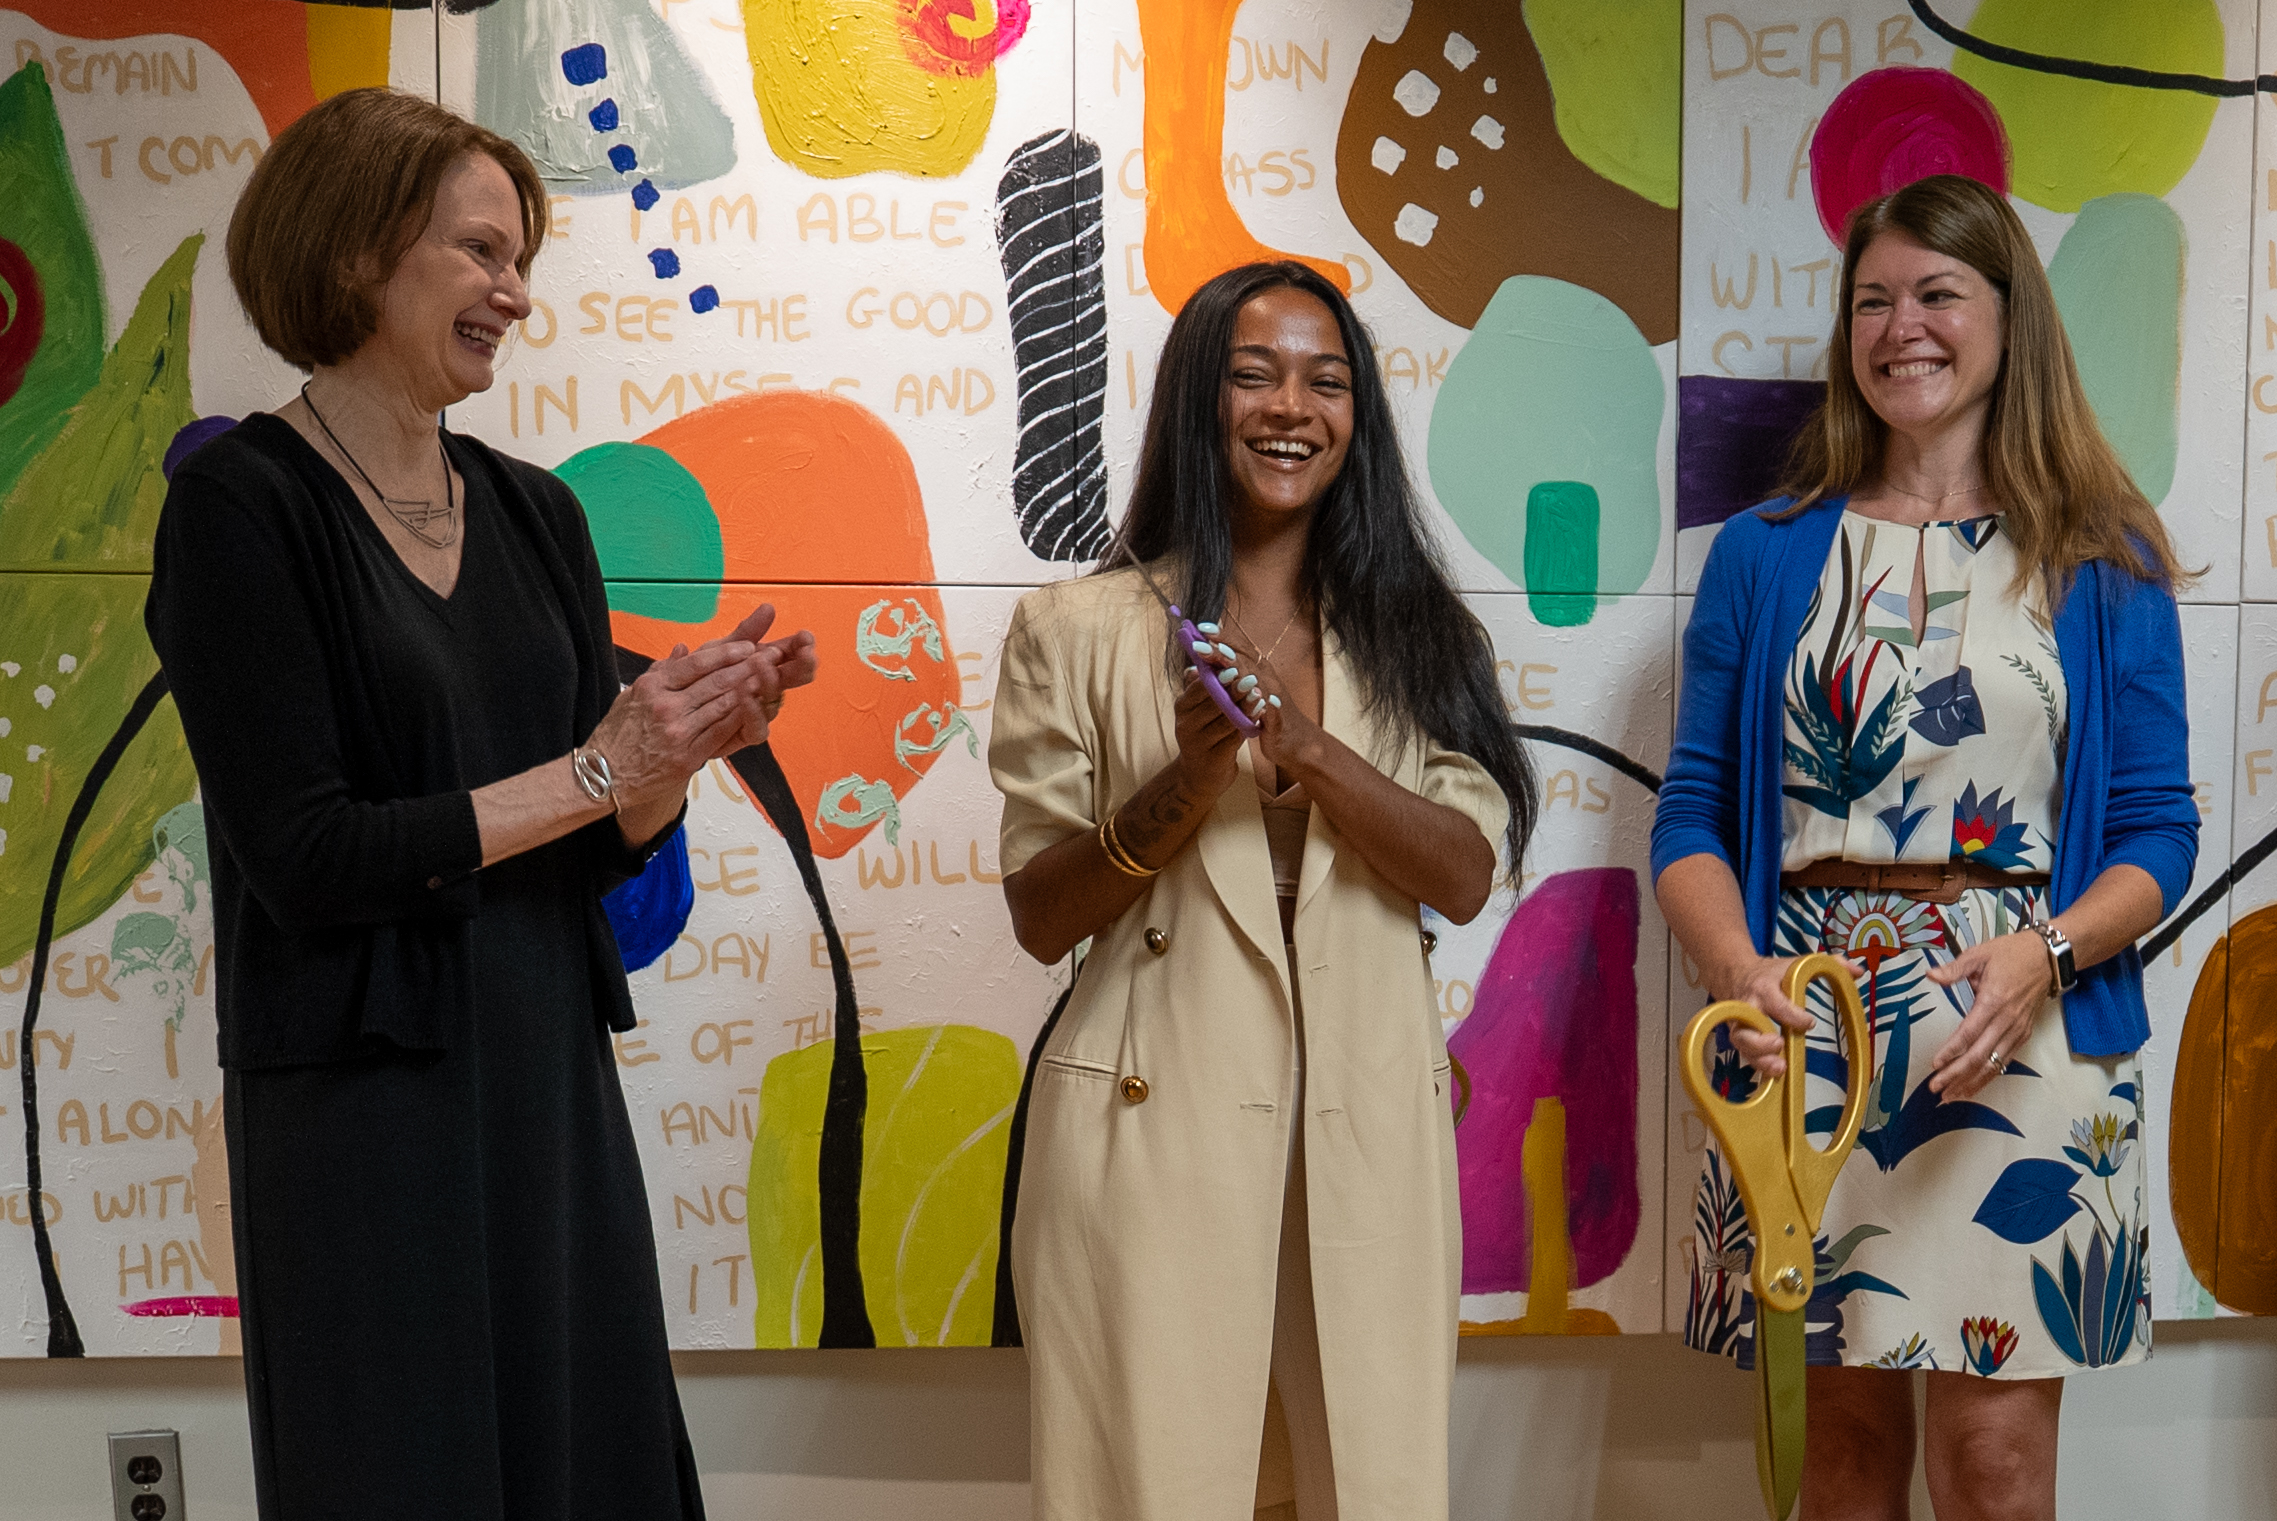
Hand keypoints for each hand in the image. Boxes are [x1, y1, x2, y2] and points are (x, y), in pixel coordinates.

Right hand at [587, 638, 772, 810]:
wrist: (605, 774)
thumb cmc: (619, 733)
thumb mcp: (632, 694)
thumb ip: (661, 671)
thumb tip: (684, 649)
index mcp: (652, 686)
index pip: (696, 664)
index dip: (726, 654)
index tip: (749, 646)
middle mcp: (665, 706)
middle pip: (715, 682)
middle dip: (748, 667)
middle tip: (772, 656)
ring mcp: (678, 732)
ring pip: (722, 706)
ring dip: (751, 690)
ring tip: (772, 677)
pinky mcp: (687, 756)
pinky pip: (721, 733)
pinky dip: (741, 719)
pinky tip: (757, 708)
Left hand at [699, 604, 817, 755]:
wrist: (667, 715)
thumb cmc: (693, 681)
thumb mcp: (718, 650)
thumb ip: (745, 632)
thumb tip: (769, 608)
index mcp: (763, 667)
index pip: (791, 655)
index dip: (801, 647)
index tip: (805, 637)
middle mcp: (765, 690)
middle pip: (793, 679)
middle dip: (801, 665)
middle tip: (805, 653)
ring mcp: (757, 713)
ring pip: (775, 701)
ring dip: (772, 682)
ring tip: (764, 664)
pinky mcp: (743, 735)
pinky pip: (756, 728)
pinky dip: (753, 711)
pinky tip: (747, 694)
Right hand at [1174, 626, 1250, 800]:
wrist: (1202, 776)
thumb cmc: (1205, 734)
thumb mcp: (1199, 710)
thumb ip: (1201, 687)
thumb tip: (1199, 662)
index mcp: (1182, 706)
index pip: (1199, 684)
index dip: (1216, 673)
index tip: (1233, 663)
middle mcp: (1185, 724)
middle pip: (1212, 702)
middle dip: (1232, 689)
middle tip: (1250, 678)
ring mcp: (1197, 743)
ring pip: (1224, 720)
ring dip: (1243, 707)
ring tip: (1260, 696)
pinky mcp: (1212, 759)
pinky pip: (1232, 739)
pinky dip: (1246, 727)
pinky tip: (1259, 720)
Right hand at [1717, 954, 1867, 1079]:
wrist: (1736, 974)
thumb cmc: (1771, 973)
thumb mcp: (1797, 964)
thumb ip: (1829, 965)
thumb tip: (1858, 972)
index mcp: (1764, 988)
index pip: (1775, 1003)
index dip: (1791, 1014)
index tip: (1809, 1022)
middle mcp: (1749, 1008)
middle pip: (1746, 1027)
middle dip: (1760, 1040)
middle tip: (1780, 1044)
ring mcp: (1742, 1025)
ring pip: (1742, 1045)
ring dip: (1759, 1059)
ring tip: (1779, 1067)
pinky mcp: (1741, 1037)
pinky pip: (1746, 1054)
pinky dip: (1758, 1065)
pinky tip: (1775, 1073)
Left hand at [1926, 931, 2052, 1101]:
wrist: (2048, 958)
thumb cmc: (2012, 954)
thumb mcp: (1979, 954)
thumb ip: (1954, 969)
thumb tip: (1931, 975)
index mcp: (1993, 1001)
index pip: (1969, 1032)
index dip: (1952, 1050)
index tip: (1936, 1064)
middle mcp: (2007, 1020)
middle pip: (1980, 1055)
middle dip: (1956, 1074)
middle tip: (1936, 1087)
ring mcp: (2017, 1030)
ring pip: (1994, 1063)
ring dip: (1972, 1081)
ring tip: (1951, 1095)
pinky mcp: (2024, 1034)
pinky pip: (2005, 1061)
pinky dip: (1989, 1076)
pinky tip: (1973, 1085)